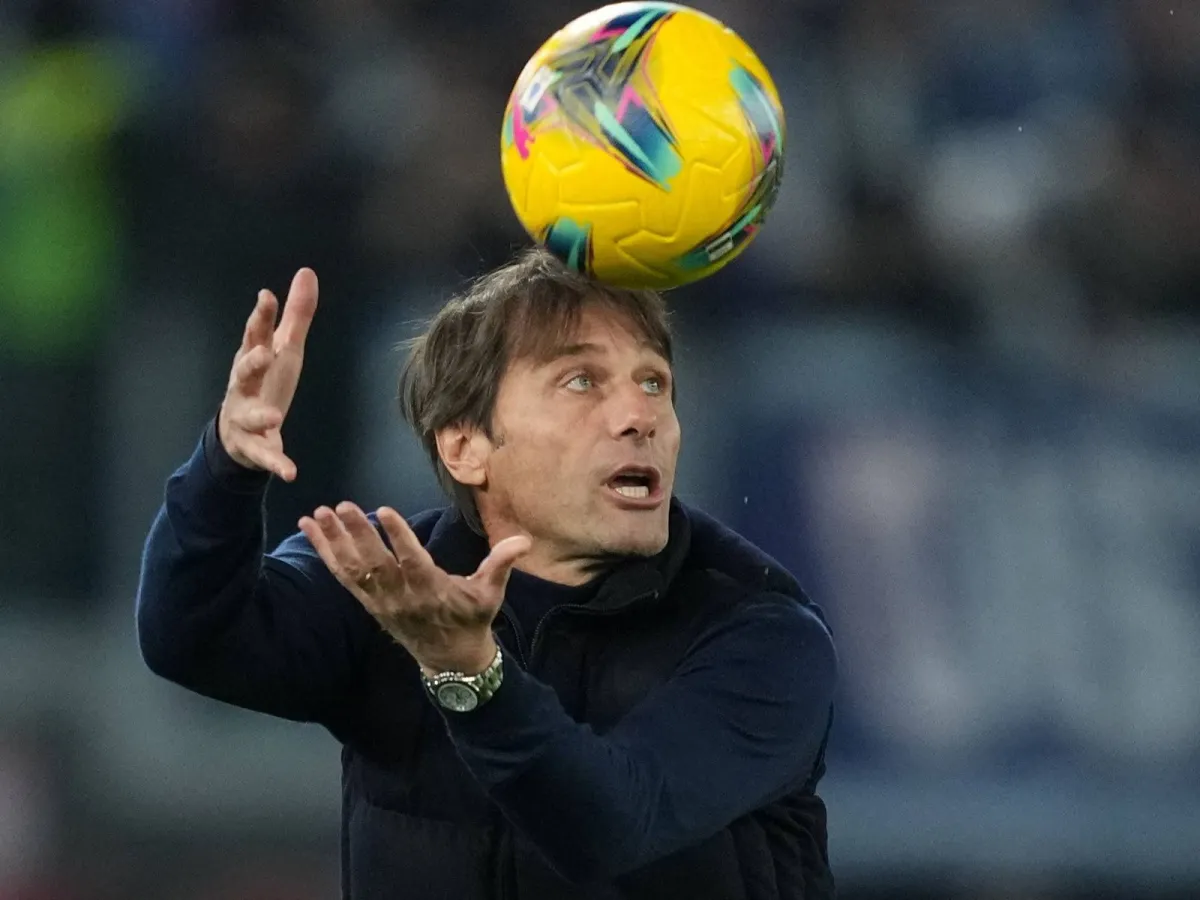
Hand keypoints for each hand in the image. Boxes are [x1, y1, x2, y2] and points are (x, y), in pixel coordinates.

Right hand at [217, 268, 318, 481]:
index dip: (260, 316)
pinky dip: (277, 464)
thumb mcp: (284, 349)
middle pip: (242, 371)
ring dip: (260, 416)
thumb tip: (306, 272)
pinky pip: (266, 456)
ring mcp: (245, 417)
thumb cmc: (264, 382)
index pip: (255, 335)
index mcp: (253, 360)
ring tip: (274, 417)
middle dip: (250, 362)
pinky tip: (291, 472)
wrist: (238, 434)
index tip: (267, 296)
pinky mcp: (253, 446)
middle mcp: (243, 387)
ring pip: (249, 416)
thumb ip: (297, 315)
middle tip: (263, 353)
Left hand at [299, 502, 531, 673]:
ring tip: (319, 514)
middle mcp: (401, 596)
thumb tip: (524, 540)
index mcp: (431, 590)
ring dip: (334, 542)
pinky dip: (326, 554)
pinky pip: (343, 577)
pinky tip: (312, 531)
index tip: (384, 511)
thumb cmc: (472, 620)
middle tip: (343, 506)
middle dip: (357, 534)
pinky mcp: (368, 603)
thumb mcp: (491, 594)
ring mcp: (381, 601)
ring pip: (354, 569)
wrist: (451, 660)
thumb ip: (502, 564)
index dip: (398, 537)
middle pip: (375, 563)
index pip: (412, 560)